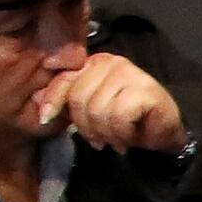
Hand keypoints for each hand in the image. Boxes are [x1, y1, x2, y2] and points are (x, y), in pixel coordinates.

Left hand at [37, 53, 182, 156]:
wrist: (165, 136)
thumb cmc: (128, 124)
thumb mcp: (89, 111)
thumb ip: (66, 102)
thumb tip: (36, 105)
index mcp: (93, 63)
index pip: (64, 79)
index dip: (53, 101)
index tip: (46, 119)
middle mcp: (110, 62)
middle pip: (79, 98)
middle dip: (87, 126)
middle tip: (100, 139)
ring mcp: (129, 73)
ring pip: (98, 109)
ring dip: (107, 133)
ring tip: (117, 139)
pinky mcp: (145, 89)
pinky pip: (118, 116)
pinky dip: (122, 133)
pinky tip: (130, 137)